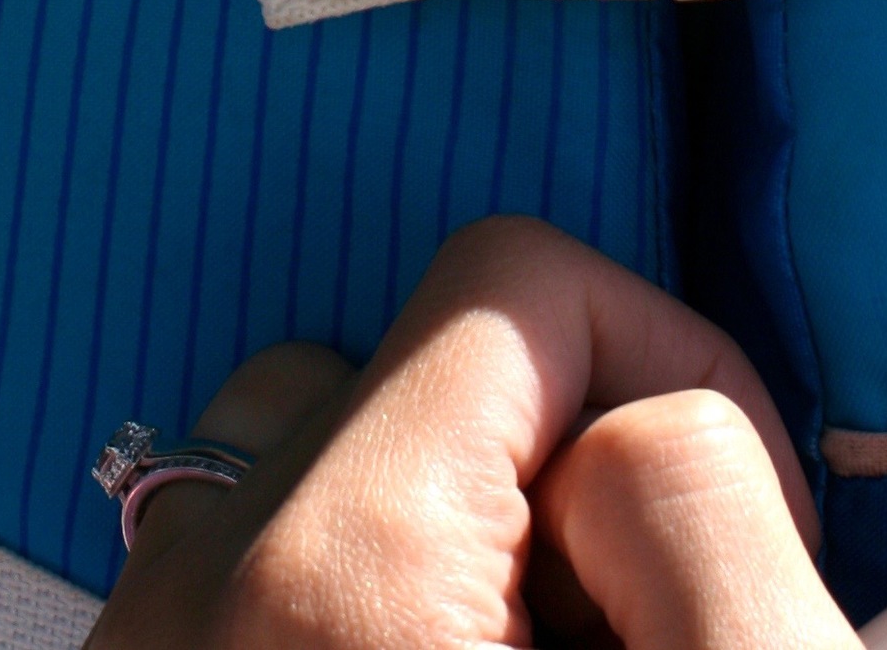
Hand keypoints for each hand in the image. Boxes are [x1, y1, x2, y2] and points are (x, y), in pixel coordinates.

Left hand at [94, 216, 855, 647]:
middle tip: (643, 625)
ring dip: (453, 533)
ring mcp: (150, 646)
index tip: (736, 515)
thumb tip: (650, 411)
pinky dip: (359, 610)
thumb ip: (699, 488)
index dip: (669, 363)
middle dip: (555, 462)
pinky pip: (254, 574)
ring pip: (324, 464)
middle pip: (412, 363)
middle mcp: (195, 591)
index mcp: (335, 569)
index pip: (515, 274)